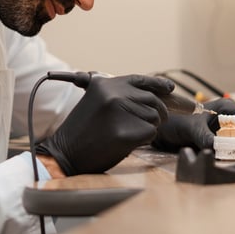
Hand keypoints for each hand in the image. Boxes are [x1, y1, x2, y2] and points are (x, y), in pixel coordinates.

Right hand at [36, 74, 173, 174]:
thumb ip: (120, 97)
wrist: (64, 153)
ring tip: (126, 134)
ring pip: (153, 117)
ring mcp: (120, 111)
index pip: (140, 80)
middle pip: (152, 100)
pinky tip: (126, 142)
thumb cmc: (82, 132)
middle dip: (158, 113)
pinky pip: (150, 133)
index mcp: (105, 84)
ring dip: (147, 128)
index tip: (170, 88)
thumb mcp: (97, 104)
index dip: (158, 84)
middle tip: (154, 123)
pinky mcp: (125, 131)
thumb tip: (154, 98)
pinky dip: (144, 140)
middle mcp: (114, 93)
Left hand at [151, 97, 234, 152]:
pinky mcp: (219, 144)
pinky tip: (227, 164)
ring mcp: (225, 133)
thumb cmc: (175, 121)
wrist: (162, 130)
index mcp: (228, 108)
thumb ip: (203, 136)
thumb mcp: (190, 128)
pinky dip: (231, 158)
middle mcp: (230, 119)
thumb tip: (215, 148)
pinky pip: (231, 152)